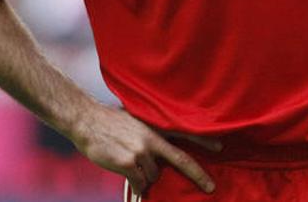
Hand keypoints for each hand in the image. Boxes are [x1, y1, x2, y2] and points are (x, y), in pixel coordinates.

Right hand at [70, 103, 219, 194]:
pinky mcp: (128, 164)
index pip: (186, 132)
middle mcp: (152, 138)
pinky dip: (135, 184)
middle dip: (198, 175)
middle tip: (210, 187)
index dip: (203, 140)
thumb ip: (151, 132)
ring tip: (129, 161)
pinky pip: (139, 184)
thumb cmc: (111, 121)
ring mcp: (141, 151)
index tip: (220, 147)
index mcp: (156, 125)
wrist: (86, 121)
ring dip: (144, 176)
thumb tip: (161, 149)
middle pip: (181, 160)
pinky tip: (126, 174)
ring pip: (152, 176)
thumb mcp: (137, 119)